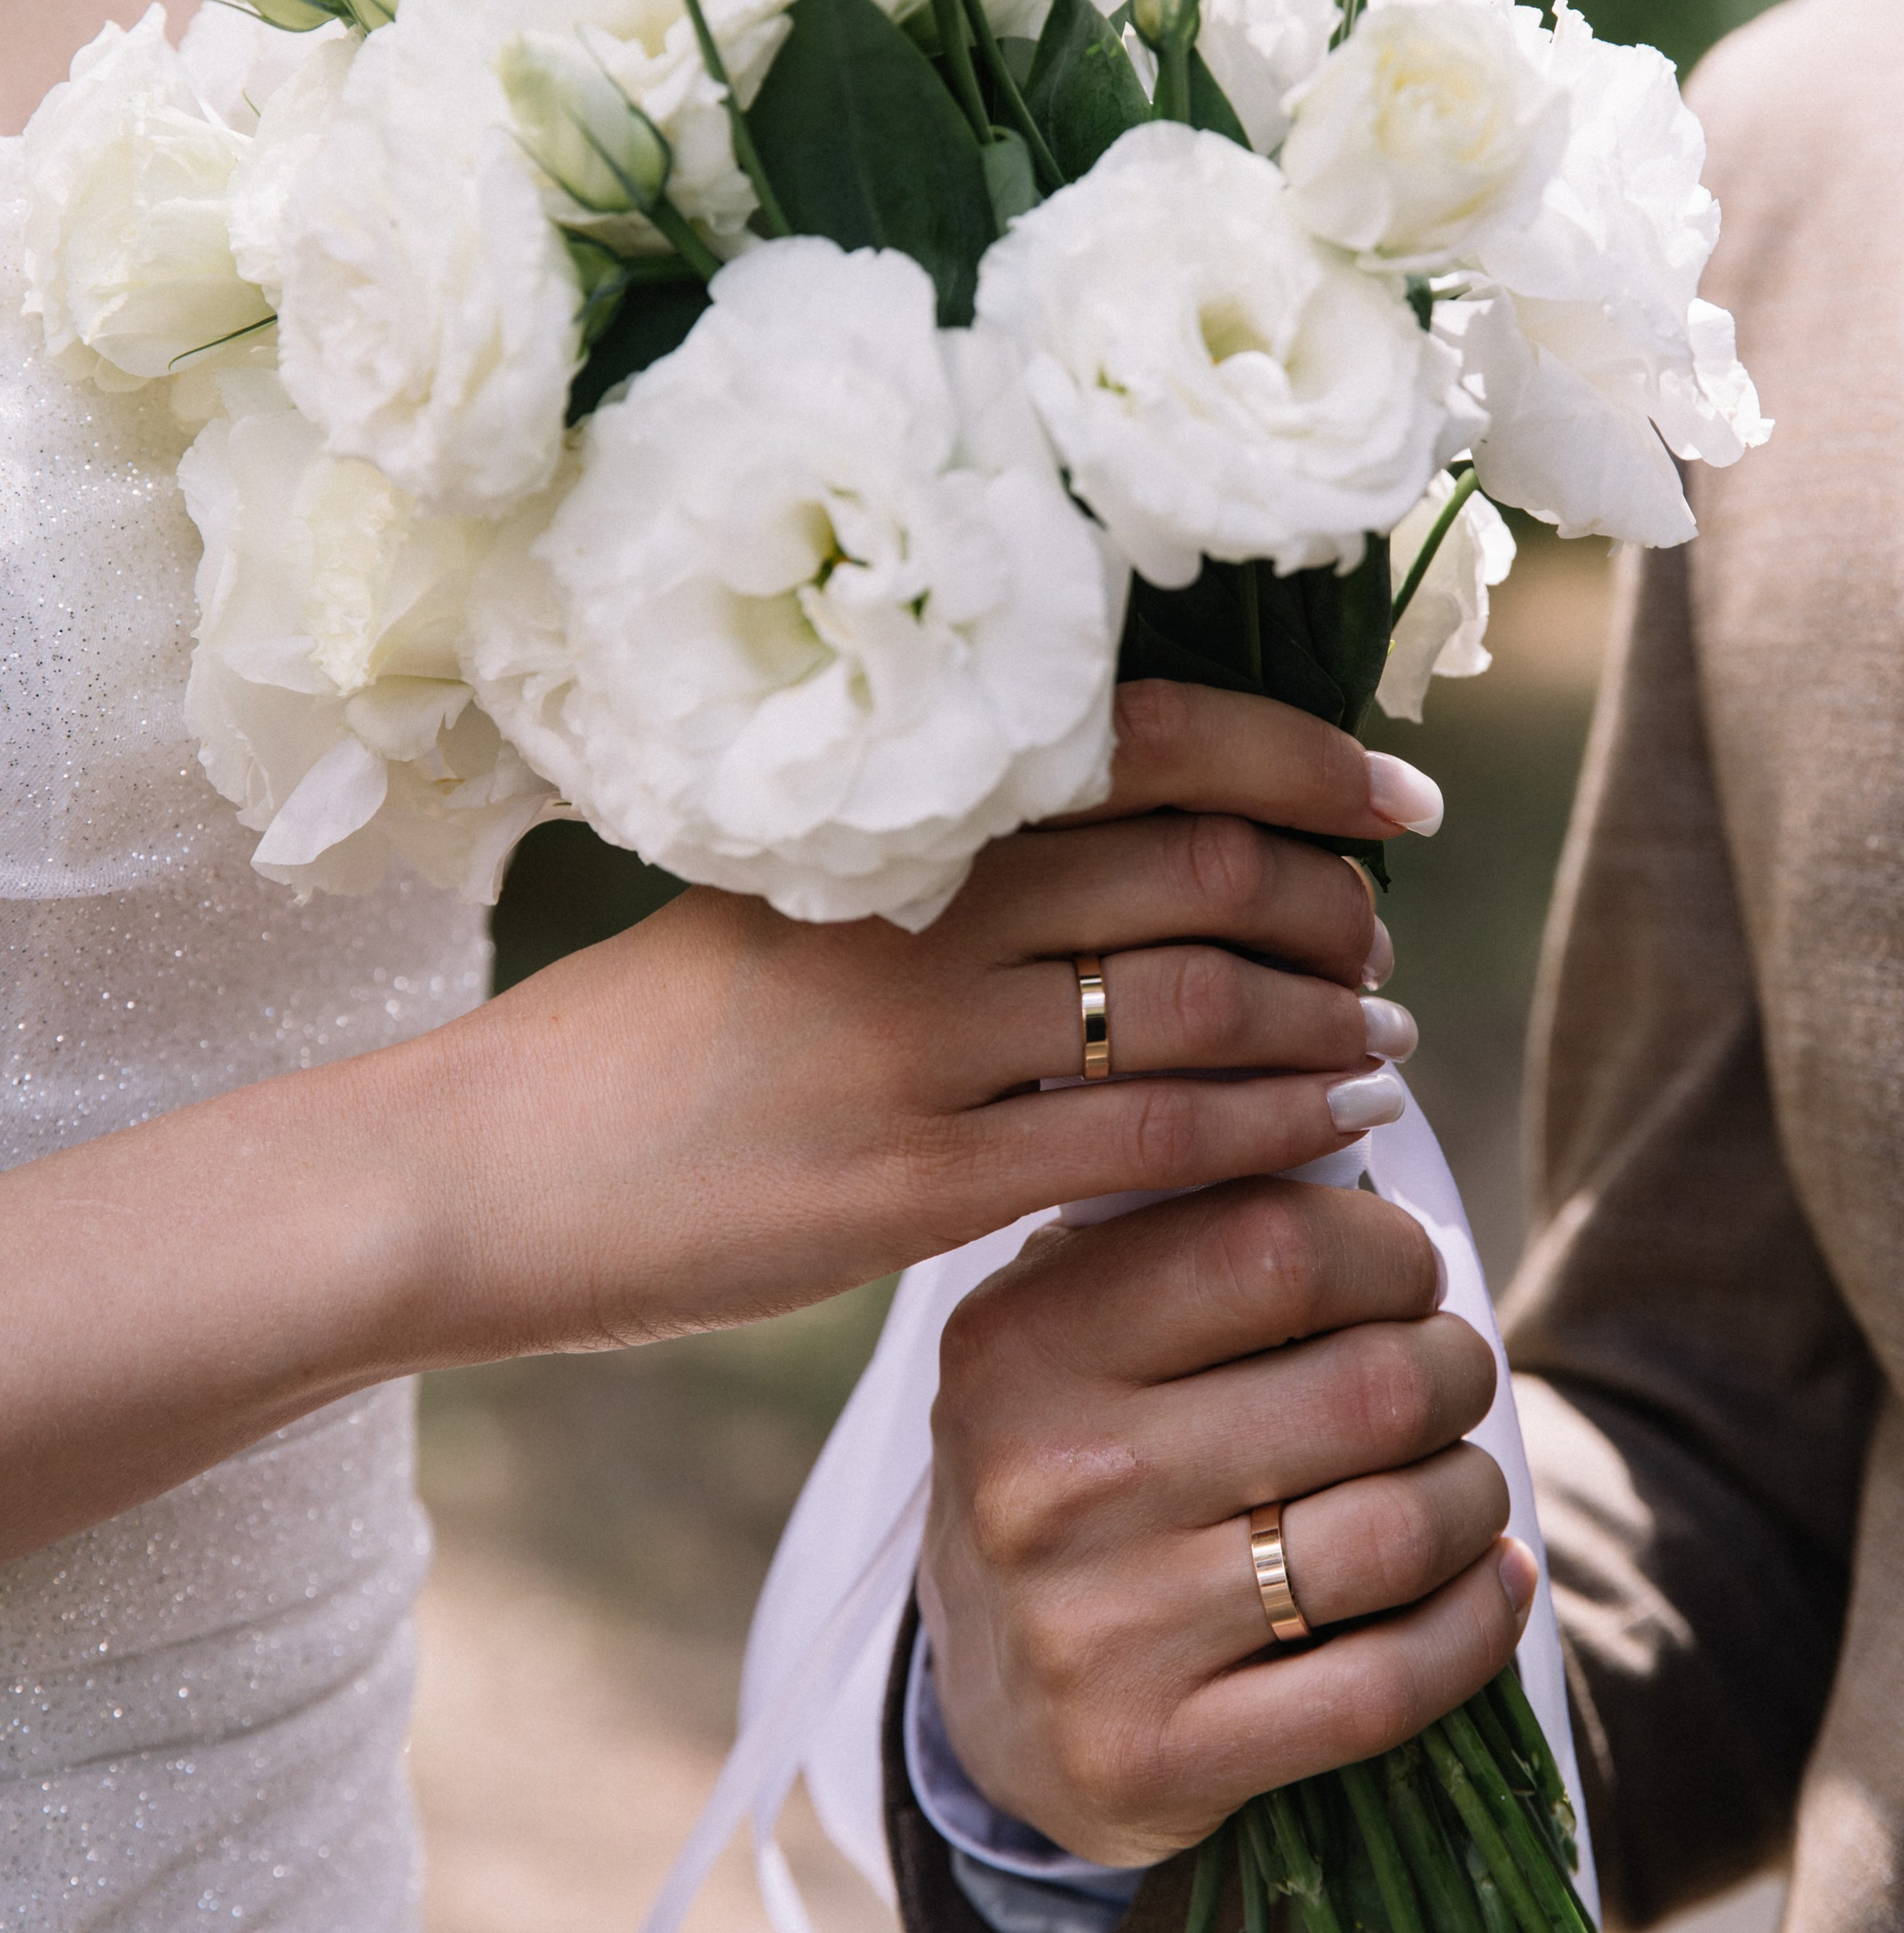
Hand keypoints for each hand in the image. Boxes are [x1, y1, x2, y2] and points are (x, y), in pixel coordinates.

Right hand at [438, 679, 1431, 1349]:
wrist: (476, 1178)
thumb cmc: (637, 1043)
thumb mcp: (774, 907)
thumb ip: (933, 876)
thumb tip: (1121, 857)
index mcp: (886, 817)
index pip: (1147, 744)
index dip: (1305, 761)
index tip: (1399, 798)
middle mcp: (917, 913)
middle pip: (1203, 869)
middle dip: (1335, 904)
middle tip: (1385, 941)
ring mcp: (917, 1053)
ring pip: (1198, 1009)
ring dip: (1328, 1024)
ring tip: (1386, 1043)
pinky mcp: (913, 1188)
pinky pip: (1143, 1147)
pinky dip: (1266, 1132)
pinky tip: (1333, 1135)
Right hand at [917, 1176, 1535, 1866]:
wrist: (996, 1703)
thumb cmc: (1075, 1467)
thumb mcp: (1072, 1330)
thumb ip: (1183, 1232)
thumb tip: (1353, 1135)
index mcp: (1025, 1341)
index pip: (1273, 1246)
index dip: (1389, 1253)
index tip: (1407, 1277)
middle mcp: (1048, 1482)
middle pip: (1367, 1390)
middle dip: (1455, 1374)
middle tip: (1449, 1381)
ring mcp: (1098, 1631)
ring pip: (1396, 1534)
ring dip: (1471, 1497)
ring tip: (1460, 1484)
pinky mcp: (1159, 1757)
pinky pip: (1390, 1686)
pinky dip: (1474, 1624)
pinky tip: (1486, 1586)